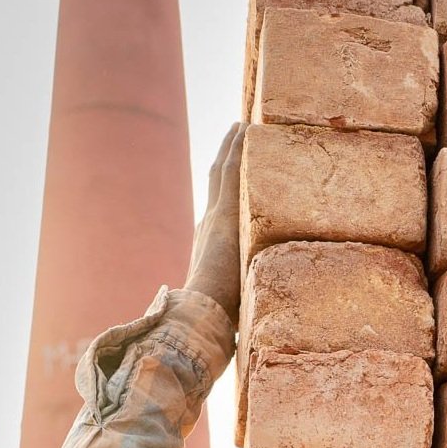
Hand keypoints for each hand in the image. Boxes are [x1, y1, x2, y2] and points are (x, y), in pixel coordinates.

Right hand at [184, 123, 244, 326]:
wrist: (199, 315)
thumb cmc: (213, 321)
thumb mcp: (230, 304)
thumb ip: (237, 303)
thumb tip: (247, 323)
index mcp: (210, 244)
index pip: (218, 208)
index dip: (225, 187)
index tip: (230, 171)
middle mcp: (209, 225)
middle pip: (218, 181)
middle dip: (227, 157)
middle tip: (237, 133)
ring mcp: (216, 218)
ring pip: (224, 171)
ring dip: (233, 146)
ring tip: (242, 124)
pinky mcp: (225, 215)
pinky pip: (233, 171)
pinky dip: (238, 148)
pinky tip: (246, 129)